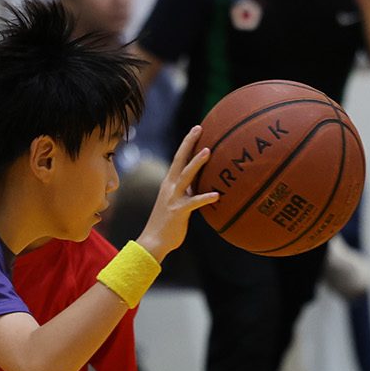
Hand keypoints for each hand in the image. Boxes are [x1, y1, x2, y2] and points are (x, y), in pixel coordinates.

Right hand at [136, 126, 219, 261]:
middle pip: (179, 160)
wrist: (153, 242)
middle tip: (199, 128)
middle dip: (189, 143)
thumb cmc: (167, 224)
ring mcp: (173, 198)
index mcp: (169, 183)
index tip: (197, 128)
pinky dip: (205, 197)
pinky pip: (194, 202)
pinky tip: (216, 195)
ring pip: (186, 176)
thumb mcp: (176, 203)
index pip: (179, 158)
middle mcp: (170, 187)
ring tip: (208, 151)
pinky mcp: (178, 211)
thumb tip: (200, 185)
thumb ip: (187, 192)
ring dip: (196, 163)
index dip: (187, 143)